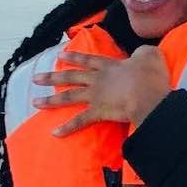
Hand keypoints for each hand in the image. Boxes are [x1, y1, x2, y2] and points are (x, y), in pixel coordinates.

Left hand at [34, 47, 169, 136]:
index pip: (87, 59)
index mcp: (109, 65)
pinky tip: (55, 133)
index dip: (73, 57)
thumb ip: (143, 53)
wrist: (148, 95)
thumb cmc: (151, 76)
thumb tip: (141, 55)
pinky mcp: (98, 112)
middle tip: (36, 78)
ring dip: (50, 100)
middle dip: (52, 77)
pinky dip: (67, 128)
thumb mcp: (150, 55)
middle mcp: (97, 79)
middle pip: (71, 76)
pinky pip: (80, 121)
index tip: (59, 55)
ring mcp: (95, 96)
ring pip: (68, 96)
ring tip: (35, 102)